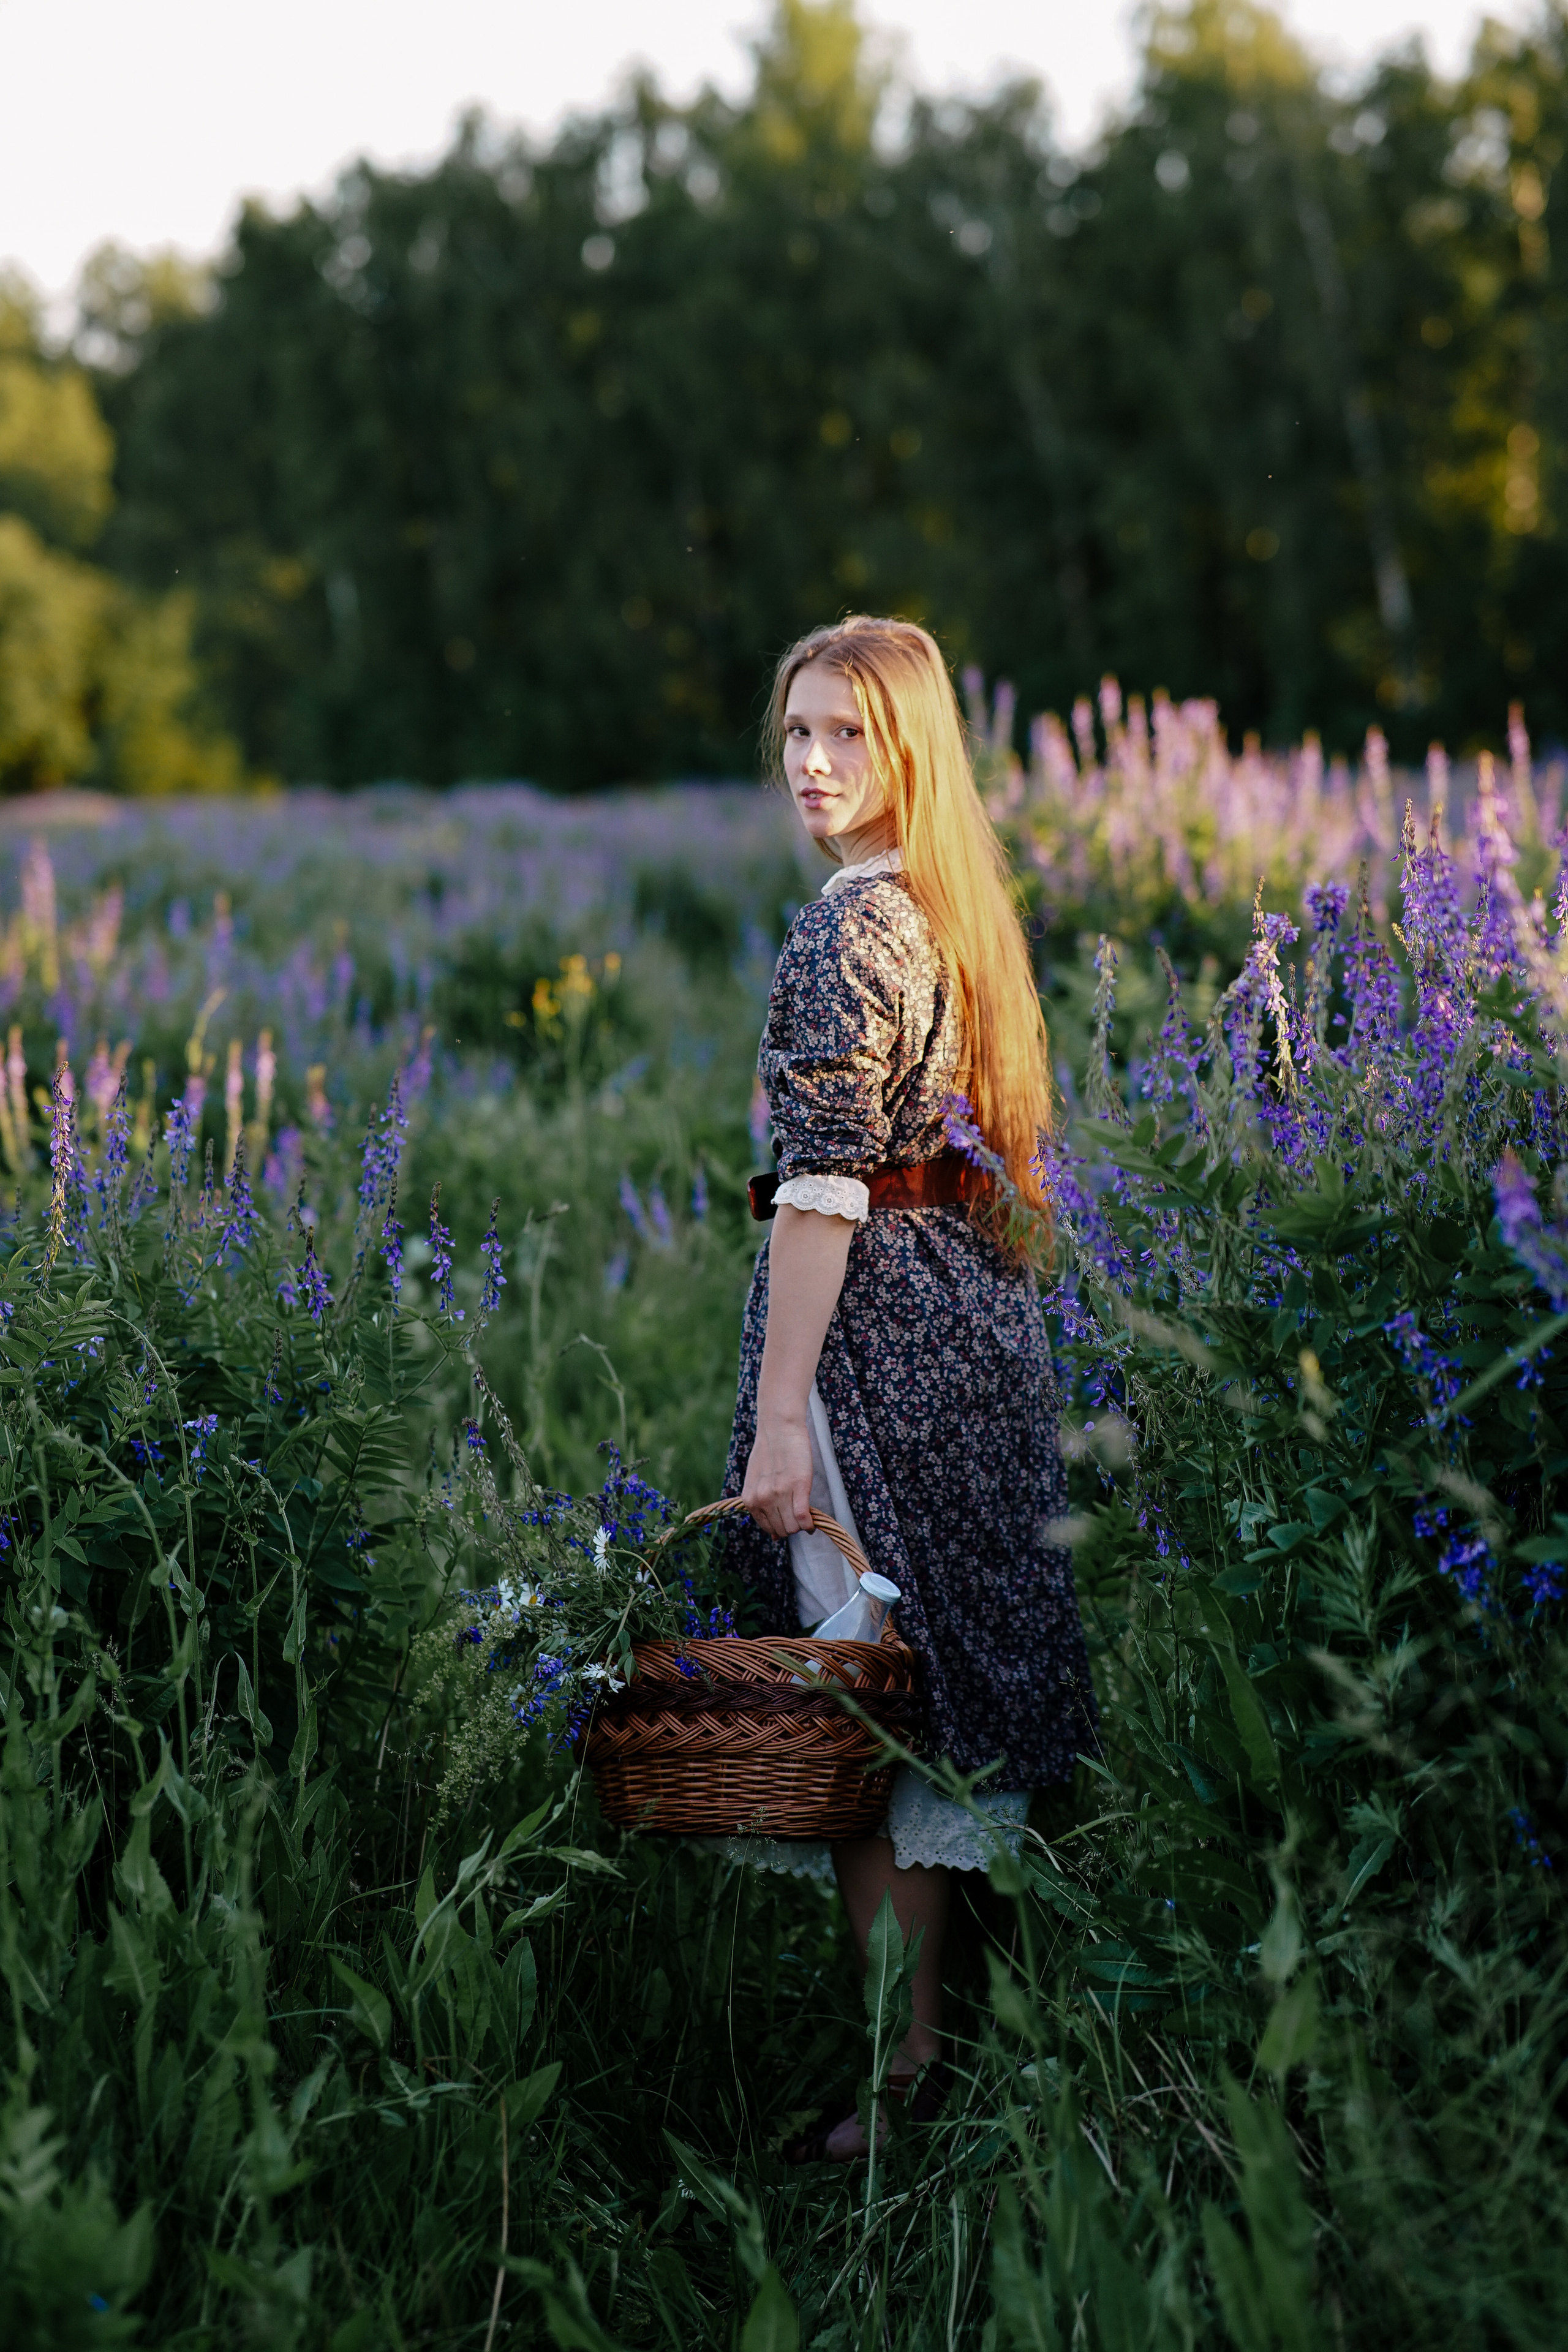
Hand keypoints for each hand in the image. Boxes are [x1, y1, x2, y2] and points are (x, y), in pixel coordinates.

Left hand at [741, 1413, 813, 1539]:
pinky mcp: (798, 1487)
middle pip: (782, 1531)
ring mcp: (780, 1494)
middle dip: (792, 1526)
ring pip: (793, 1527)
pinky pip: (803, 1518)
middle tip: (797, 1512)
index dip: (781, 1527)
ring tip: (804, 1511)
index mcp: (750, 1500)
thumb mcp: (756, 1482)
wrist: (779, 1429)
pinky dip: (809, 1523)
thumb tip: (774, 1537)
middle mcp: (762, 1500)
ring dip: (801, 1525)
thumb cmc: (769, 1454)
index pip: (769, 1529)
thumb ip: (761, 1507)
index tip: (788, 1518)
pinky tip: (812, 1520)